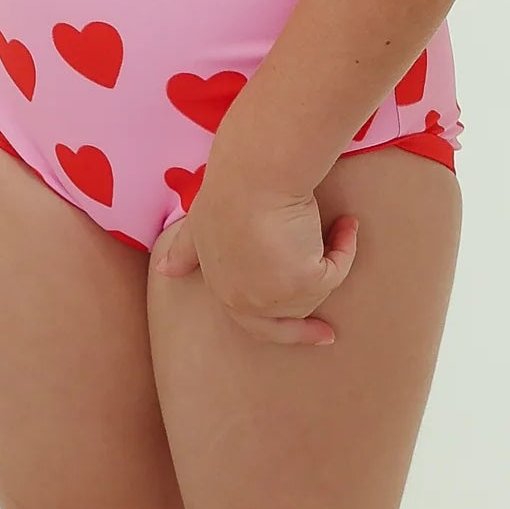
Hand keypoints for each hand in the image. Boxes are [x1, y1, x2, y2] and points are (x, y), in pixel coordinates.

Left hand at [151, 174, 357, 345]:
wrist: (254, 173)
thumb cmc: (227, 188)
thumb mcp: (197, 224)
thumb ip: (184, 250)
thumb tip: (163, 271)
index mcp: (220, 287)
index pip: (250, 322)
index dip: (276, 327)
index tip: (299, 328)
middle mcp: (246, 300)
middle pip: (285, 319)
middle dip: (305, 331)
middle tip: (327, 335)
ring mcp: (274, 297)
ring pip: (313, 292)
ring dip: (327, 261)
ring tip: (335, 224)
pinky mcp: (306, 283)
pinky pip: (336, 270)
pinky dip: (344, 248)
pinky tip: (347, 224)